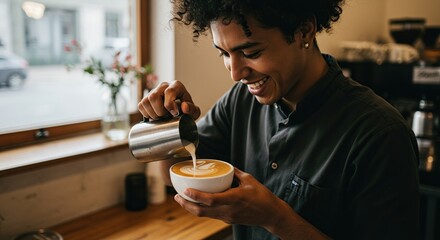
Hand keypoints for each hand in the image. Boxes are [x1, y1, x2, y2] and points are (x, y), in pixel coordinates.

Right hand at [138, 80, 200, 119]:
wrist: (180, 113)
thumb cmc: (187, 110)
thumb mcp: (194, 112)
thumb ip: (192, 110)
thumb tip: (184, 107)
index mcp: (176, 86)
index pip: (169, 91)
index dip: (170, 104)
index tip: (174, 114)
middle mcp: (163, 86)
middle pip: (154, 96)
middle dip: (160, 111)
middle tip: (168, 116)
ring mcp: (153, 91)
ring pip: (146, 101)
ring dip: (153, 113)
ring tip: (162, 117)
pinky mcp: (146, 98)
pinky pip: (141, 106)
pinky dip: (147, 114)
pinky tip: (156, 116)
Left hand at [174, 168, 329, 238]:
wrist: (270, 214)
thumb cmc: (262, 196)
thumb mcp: (249, 180)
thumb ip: (234, 172)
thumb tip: (223, 165)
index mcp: (235, 198)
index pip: (212, 200)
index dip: (197, 196)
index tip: (186, 190)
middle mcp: (229, 210)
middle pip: (202, 211)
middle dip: (186, 205)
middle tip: (176, 196)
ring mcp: (227, 217)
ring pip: (204, 215)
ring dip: (191, 208)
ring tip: (181, 199)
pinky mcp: (227, 220)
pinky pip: (210, 215)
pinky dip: (200, 209)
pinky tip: (195, 203)